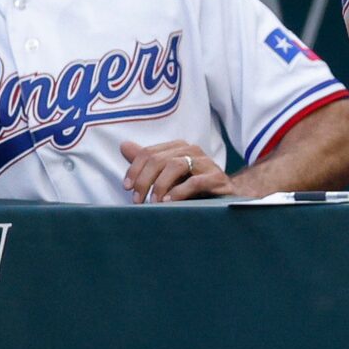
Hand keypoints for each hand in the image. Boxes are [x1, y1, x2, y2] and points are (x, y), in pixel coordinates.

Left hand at [118, 138, 232, 203]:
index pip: (149, 153)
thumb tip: (123, 145)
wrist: (225, 197)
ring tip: (153, 202)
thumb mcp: (166, 174)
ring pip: (176, 165)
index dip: (134, 169)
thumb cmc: (191, 186)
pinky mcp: (217, 178)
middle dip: (144, 181)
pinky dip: (179, 192)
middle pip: (159, 159)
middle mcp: (192, 150)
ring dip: (160, 185)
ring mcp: (206, 163)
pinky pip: (195, 181)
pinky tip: (169, 202)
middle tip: (137, 200)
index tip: (127, 188)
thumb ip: (147, 162)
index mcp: (177, 147)